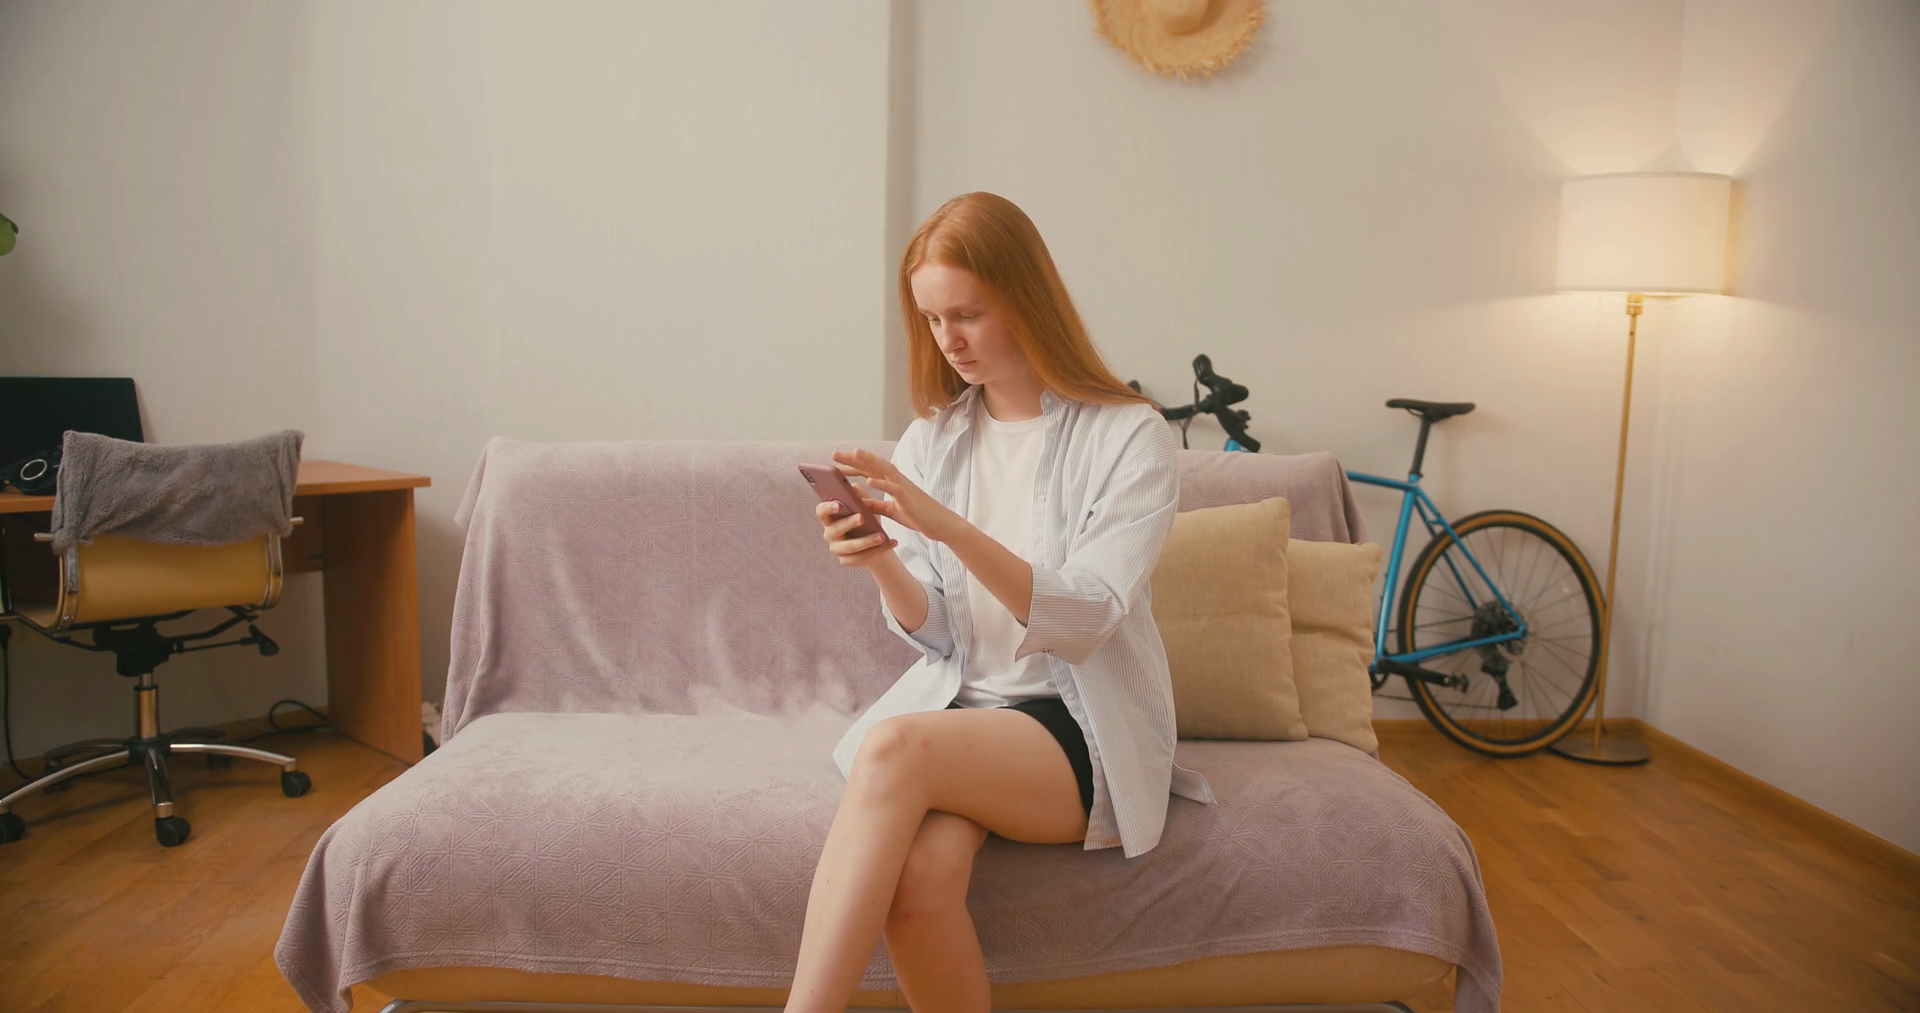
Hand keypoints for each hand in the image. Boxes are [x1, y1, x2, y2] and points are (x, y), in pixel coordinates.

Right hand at [816, 498, 896, 568]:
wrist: (876, 540)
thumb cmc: (867, 518)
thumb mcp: (865, 504)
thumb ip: (859, 495)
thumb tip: (853, 486)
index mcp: (829, 517)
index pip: (821, 511)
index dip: (827, 508)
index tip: (839, 504)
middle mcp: (829, 533)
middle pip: (835, 529)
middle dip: (848, 523)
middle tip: (862, 517)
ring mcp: (837, 549)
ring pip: (850, 546)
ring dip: (867, 541)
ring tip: (881, 536)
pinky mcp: (847, 560)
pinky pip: (861, 557)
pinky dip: (878, 550)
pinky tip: (890, 543)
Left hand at [831, 448, 962, 543]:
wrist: (940, 524)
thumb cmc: (917, 515)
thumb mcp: (891, 510)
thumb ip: (875, 505)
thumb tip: (858, 503)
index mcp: (892, 483)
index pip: (868, 470)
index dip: (852, 465)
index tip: (835, 463)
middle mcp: (896, 480)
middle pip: (872, 465)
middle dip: (853, 459)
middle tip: (834, 454)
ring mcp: (903, 487)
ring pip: (883, 469)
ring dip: (868, 461)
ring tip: (853, 454)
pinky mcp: (909, 497)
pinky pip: (894, 488)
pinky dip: (882, 483)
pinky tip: (869, 481)